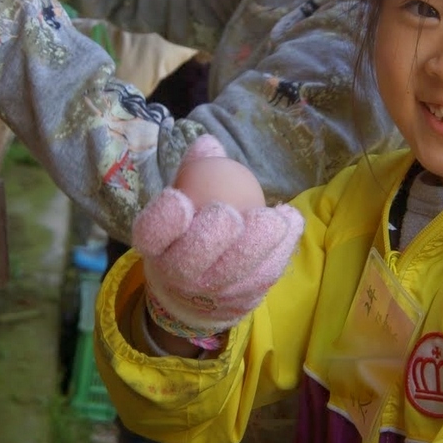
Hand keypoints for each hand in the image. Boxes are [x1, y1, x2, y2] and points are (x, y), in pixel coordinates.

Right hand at [132, 138, 303, 342]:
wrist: (194, 297)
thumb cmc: (188, 235)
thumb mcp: (183, 203)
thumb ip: (194, 171)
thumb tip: (210, 143)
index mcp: (156, 246)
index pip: (152, 233)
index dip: (164, 220)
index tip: (180, 199)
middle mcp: (179, 274)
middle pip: (191, 258)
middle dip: (214, 235)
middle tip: (231, 214)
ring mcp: (213, 292)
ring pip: (235, 270)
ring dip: (258, 242)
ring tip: (274, 219)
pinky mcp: (244, 299)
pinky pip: (266, 273)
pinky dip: (282, 247)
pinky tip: (290, 221)